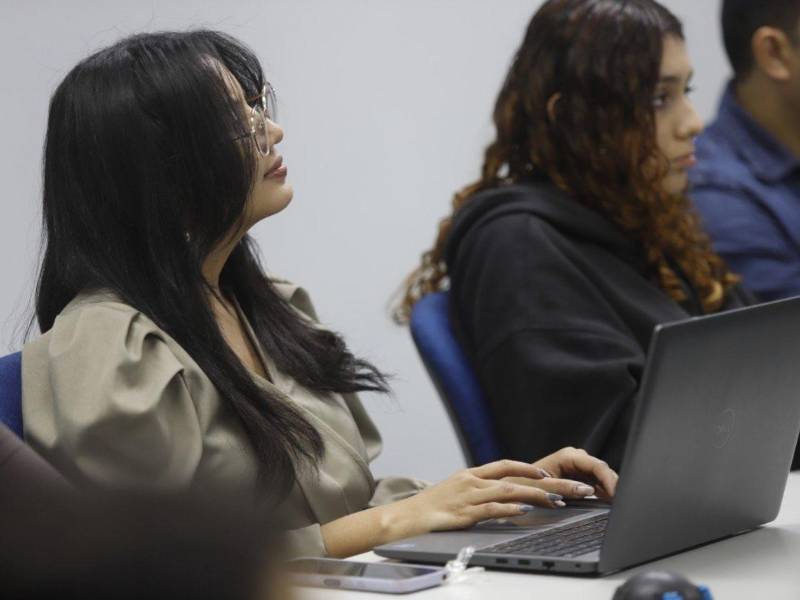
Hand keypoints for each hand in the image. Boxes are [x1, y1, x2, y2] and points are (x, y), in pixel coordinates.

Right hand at [392, 460, 566, 536]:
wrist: (402, 518)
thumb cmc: (428, 509)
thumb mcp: (454, 494)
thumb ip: (475, 493)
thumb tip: (499, 498)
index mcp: (470, 474)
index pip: (506, 465)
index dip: (529, 468)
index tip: (548, 474)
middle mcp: (471, 481)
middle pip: (515, 477)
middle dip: (546, 482)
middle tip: (570, 488)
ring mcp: (468, 496)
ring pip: (509, 490)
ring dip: (536, 495)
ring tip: (558, 500)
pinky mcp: (463, 513)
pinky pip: (491, 508)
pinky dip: (510, 508)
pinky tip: (525, 510)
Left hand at [530, 447, 618, 499]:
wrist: (516, 488)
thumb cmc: (524, 485)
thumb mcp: (543, 488)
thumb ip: (565, 488)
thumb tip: (588, 490)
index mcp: (569, 456)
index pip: (597, 466)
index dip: (610, 480)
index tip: (617, 495)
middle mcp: (576, 458)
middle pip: (602, 470)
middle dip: (613, 485)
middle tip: (622, 503)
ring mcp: (578, 467)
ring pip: (602, 477)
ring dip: (610, 489)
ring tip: (619, 504)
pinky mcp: (579, 477)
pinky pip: (597, 483)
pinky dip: (604, 492)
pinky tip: (609, 501)